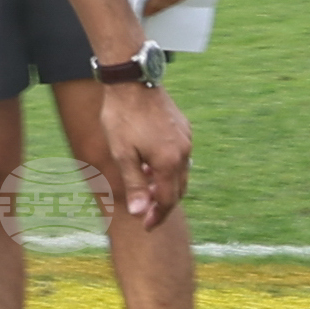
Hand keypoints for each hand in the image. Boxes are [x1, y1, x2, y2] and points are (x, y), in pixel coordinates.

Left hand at [98, 81, 189, 228]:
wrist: (133, 81)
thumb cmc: (123, 117)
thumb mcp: (123, 154)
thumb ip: (134, 184)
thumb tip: (139, 212)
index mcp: (169, 162)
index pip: (167, 199)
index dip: (157, 216)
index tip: (146, 226)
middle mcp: (184, 152)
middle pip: (178, 189)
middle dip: (163, 204)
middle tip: (147, 215)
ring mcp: (186, 139)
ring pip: (180, 173)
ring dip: (165, 185)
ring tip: (146, 190)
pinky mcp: (183, 128)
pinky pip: (180, 157)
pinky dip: (168, 168)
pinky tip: (150, 165)